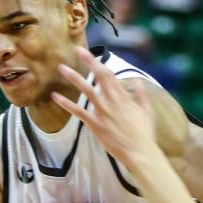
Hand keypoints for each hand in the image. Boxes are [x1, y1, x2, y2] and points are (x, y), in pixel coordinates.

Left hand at [52, 46, 157, 170]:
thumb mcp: (147, 110)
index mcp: (123, 96)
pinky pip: (78, 112)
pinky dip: (66, 104)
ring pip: (86, 90)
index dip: (97, 62)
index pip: (108, 74)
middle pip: (97, 76)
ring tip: (61, 68)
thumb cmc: (145, 133)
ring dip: (73, 77)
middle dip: (87, 61)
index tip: (88, 53)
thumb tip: (137, 80)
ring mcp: (101, 112)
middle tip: (76, 50)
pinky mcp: (95, 124)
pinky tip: (55, 96)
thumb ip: (141, 94)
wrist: (139, 152)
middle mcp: (111, 100)